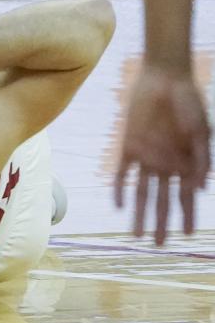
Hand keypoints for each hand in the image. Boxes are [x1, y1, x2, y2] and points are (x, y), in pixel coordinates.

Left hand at [115, 66, 210, 244]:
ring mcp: (146, 155)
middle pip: (162, 200)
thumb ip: (202, 160)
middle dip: (162, 222)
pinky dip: (120, 188)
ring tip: (137, 234)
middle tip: (159, 244)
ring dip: (139, 213)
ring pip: (142, 192)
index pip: (186, 197)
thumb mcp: (202, 132)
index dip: (187, 215)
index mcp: (185, 163)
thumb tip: (200, 189)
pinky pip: (123, 172)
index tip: (188, 235)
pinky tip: (119, 205)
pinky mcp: (129, 144)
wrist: (166, 78)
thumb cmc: (190, 103)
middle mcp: (165, 163)